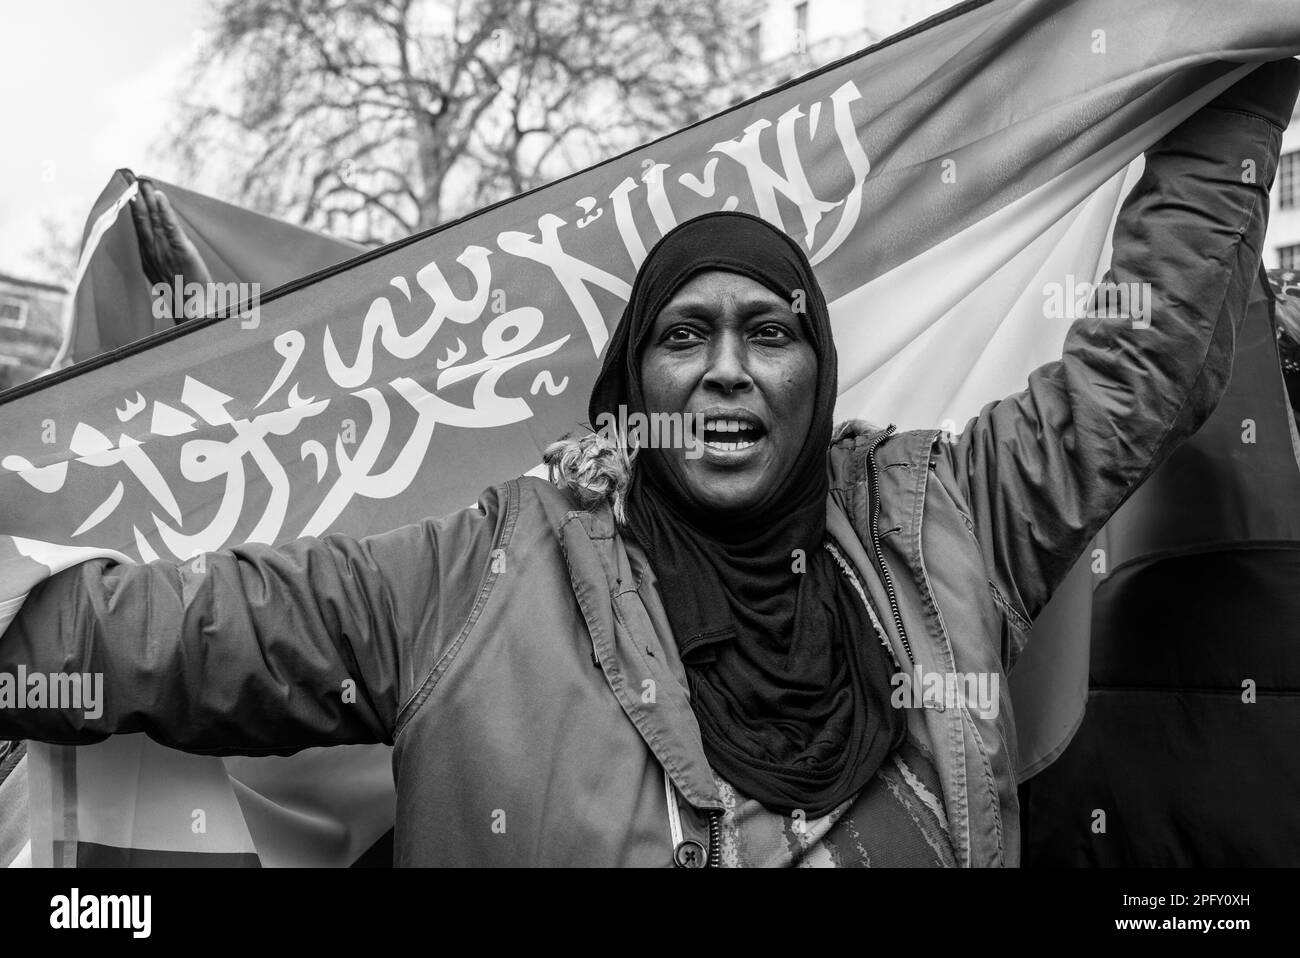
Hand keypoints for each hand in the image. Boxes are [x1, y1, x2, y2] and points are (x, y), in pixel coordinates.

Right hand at [130, 179, 212, 310]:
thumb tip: (154, 247)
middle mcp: (152, 251)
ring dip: (146, 198)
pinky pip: (170, 227)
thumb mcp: (167, 274)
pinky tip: (158, 195)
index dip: (131, 207)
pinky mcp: (181, 251)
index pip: (137, 225)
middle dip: (133, 197)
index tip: (126, 188)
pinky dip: (163, 210)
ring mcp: (164, 251)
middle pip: (140, 218)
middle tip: (127, 176)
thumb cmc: (183, 294)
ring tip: (139, 180)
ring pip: (151, 219)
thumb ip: (159, 257)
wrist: (196, 313)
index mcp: (148, 256)